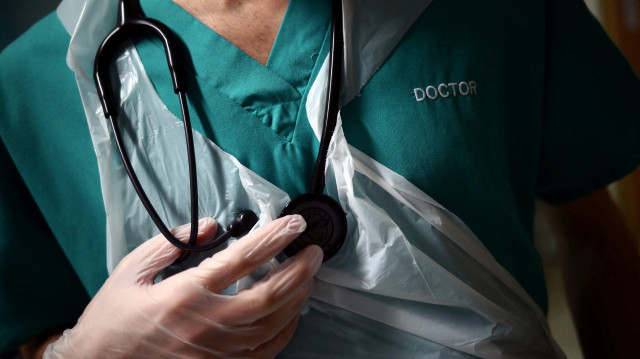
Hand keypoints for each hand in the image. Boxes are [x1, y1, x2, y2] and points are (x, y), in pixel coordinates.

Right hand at [44, 215, 322, 357]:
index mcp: (184, 293)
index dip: (275, 238)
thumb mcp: (132, 270)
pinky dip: (285, 329)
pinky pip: (265, 350)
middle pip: (269, 295)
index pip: (242, 258)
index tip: (293, 224)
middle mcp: (205, 323)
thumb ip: (171, 242)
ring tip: (308, 276)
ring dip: (297, 297)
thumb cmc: (113, 320)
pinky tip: (292, 312)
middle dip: (300, 270)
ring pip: (273, 324)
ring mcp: (216, 351)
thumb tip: (210, 227)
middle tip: (313, 251)